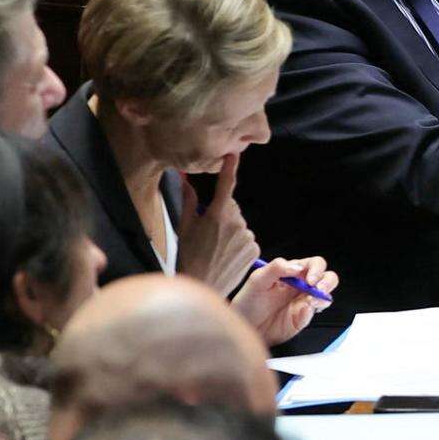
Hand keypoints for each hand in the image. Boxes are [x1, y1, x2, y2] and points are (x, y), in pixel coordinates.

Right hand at [175, 154, 258, 287]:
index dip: (230, 168)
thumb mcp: (184, 227)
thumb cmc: (188, 256)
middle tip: (208, 232)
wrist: (202, 285)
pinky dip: (238, 243)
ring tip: (216, 247)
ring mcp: (247, 237)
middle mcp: (236, 223)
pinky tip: (226, 254)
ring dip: (230, 230)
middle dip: (222, 214)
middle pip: (232, 208)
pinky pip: (247, 239)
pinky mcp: (254, 249)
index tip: (233, 154)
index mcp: (217, 215)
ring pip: (239, 224)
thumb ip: (188, 201)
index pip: (226, 185)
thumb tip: (185, 181)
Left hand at [233, 254, 336, 345]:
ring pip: (326, 295)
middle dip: (328, 282)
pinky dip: (313, 311)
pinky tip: (302, 313)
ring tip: (311, 302)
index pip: (313, 264)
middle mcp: (302, 285)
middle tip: (318, 290)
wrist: (244, 326)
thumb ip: (276, 268)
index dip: (317, 269)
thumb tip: (298, 267)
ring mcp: (304, 301)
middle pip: (327, 277)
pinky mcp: (303, 318)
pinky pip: (315, 312)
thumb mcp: (257, 279)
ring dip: (324, 297)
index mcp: (292, 272)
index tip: (310, 280)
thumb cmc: (248, 301)